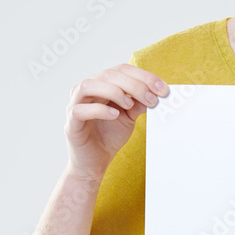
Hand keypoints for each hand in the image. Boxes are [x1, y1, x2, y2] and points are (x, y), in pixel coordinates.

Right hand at [64, 63, 168, 180]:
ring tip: (129, 104)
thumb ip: (138, 104)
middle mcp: (87, 90)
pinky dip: (99, 110)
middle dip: (134, 85)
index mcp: (102, 85)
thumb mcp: (129, 118)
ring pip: (89, 85)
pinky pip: (80, 110)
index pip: (122, 70)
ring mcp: (76, 104)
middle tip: (152, 98)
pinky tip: (115, 115)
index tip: (163, 89)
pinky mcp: (71, 122)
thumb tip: (155, 94)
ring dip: (113, 91)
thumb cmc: (109, 137)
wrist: (94, 164)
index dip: (143, 76)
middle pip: (108, 75)